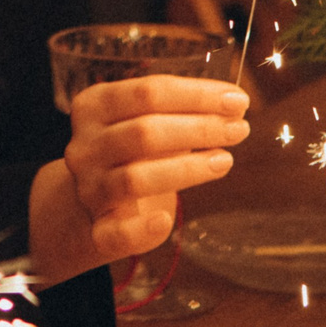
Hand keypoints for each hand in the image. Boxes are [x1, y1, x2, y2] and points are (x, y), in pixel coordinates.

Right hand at [28, 76, 246, 282]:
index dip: (197, 94)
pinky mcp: (96, 230)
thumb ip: (179, 112)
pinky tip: (167, 220)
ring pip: (136, 178)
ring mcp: (88, 189)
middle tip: (239, 129)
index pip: (148, 92)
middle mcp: (85, 146)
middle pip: (144, 132)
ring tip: (225, 160)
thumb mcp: (141, 121)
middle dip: (199, 128)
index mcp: (93, 107)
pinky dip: (141, 229)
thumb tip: (233, 105)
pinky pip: (115, 234)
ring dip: (188, 169)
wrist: (86, 203)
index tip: (237, 99)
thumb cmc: (128, 153)